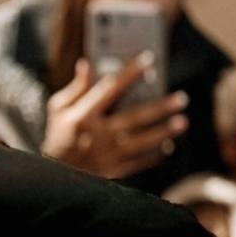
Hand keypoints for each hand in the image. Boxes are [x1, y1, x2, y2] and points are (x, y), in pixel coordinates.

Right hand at [43, 59, 188, 180]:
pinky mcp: (113, 170)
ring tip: (182, 122)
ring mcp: (107, 154)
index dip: (130, 72)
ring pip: (142, 141)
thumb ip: (75, 88)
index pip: (110, 89)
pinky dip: (154, 155)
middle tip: (181, 98)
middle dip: (159, 108)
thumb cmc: (58, 136)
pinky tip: (168, 146)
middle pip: (134, 117)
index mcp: (83, 115)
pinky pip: (139, 162)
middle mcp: (98, 134)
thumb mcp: (58, 109)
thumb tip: (86, 63)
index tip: (149, 59)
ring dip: (163, 132)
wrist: (54, 177)